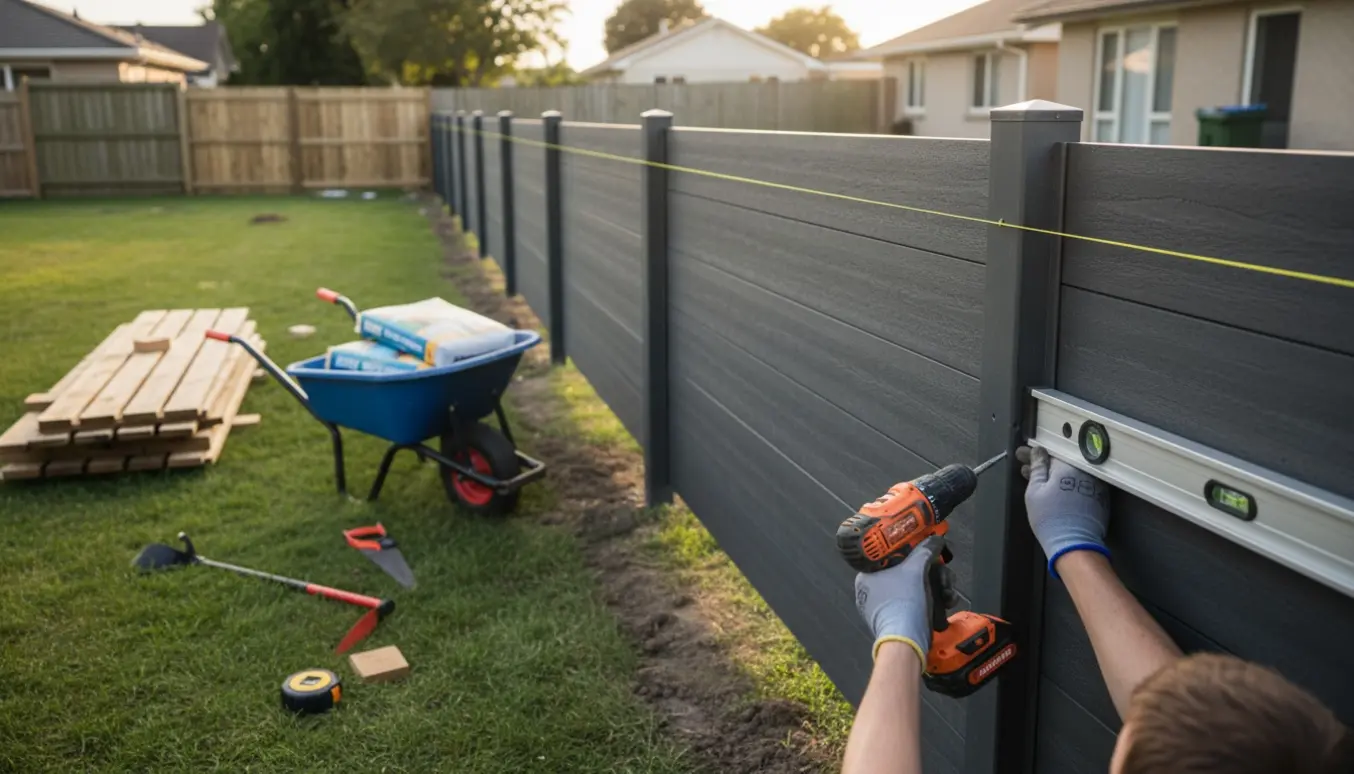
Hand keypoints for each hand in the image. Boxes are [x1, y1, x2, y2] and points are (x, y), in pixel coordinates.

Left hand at [854, 535, 946, 668]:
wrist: (907, 641)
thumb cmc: (903, 604)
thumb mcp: (916, 570)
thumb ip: (925, 551)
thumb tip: (934, 540)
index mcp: (867, 576)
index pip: (890, 556)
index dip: (911, 552)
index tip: (926, 551)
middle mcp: (874, 591)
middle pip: (908, 571)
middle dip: (932, 573)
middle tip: (943, 574)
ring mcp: (886, 606)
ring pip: (916, 587)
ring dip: (937, 588)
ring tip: (947, 593)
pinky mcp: (900, 619)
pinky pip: (917, 602)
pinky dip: (933, 601)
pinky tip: (946, 602)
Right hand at [1017, 445, 1110, 576]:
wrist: (1074, 544)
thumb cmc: (1052, 520)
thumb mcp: (1034, 491)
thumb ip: (1037, 467)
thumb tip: (1037, 452)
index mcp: (1068, 466)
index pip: (1049, 451)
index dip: (1033, 453)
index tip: (1023, 456)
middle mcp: (1085, 472)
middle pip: (1061, 462)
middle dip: (1044, 465)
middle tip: (1028, 471)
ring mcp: (1095, 485)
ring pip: (1071, 473)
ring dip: (1056, 475)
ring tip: (1039, 485)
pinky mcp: (1099, 499)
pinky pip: (1080, 484)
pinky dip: (1068, 485)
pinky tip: (1056, 493)